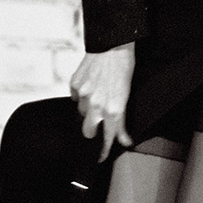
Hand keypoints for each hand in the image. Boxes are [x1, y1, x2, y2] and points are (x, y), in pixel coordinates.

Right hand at [70, 42, 134, 161]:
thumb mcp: (127, 95)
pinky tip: (90, 86)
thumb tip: (123, 138)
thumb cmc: (124, 68)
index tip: (101, 158)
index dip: (104, 151)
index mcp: (114, 109)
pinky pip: (75, 98)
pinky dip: (81, 96)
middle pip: (87, 133)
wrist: (113, 45)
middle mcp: (97, 105)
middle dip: (91, 134)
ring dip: (88, 111)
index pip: (108, 138)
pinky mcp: (75, 85)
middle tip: (96, 127)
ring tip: (97, 97)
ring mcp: (84, 95)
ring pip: (81, 114)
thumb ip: (121, 118)